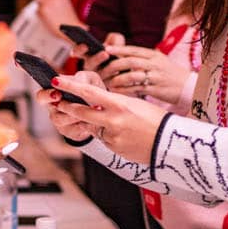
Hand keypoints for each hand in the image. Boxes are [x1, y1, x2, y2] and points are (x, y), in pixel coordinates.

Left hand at [35, 0, 75, 33]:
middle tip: (45, 3)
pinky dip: (40, 14)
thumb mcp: (66, 2)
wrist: (70, 27)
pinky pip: (37, 10)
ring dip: (40, 4)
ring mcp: (46, 3)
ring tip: (46, 10)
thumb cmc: (70, 18)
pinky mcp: (42, 10)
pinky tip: (46, 17)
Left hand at [35, 72, 166, 163]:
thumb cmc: (157, 119)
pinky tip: (125, 135)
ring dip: (96, 124)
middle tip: (59, 102)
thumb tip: (98, 102)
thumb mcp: (135, 104)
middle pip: (81, 112)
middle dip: (68, 107)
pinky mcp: (114, 149)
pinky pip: (104, 140)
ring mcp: (112, 137)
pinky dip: (109, 136)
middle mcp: (112, 120)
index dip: (70, 85)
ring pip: (93, 128)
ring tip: (118, 123)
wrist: (171, 143)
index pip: (88, 92)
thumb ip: (114, 103)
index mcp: (119, 104)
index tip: (56, 79)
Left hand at [94, 43, 191, 105]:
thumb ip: (142, 58)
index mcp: (154, 55)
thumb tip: (120, 55)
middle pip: (130, 61)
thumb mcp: (158, 61)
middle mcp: (155, 64)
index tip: (106, 49)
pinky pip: (136, 89)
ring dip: (118, 79)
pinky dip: (125, 90)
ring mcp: (155, 77)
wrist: (188, 87)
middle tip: (103, 69)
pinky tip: (117, 92)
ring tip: (109, 82)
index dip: (119, 49)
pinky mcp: (155, 89)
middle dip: (115, 65)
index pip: (134, 50)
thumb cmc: (169, 74)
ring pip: (132, 75)